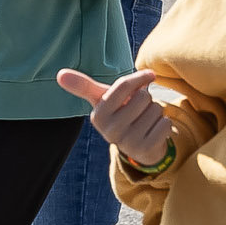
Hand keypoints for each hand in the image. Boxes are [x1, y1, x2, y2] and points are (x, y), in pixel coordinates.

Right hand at [56, 69, 175, 169]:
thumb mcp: (101, 100)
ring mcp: (128, 143)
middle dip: (147, 99)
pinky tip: (154, 130)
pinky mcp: (147, 150)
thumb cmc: (119, 113)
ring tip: (145, 119)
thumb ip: (83, 86)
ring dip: (156, 111)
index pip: (123, 86)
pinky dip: (164, 124)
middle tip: (139, 109)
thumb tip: (59, 74)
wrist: (136, 145)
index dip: (140, 77)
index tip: (150, 75)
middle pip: (143, 97)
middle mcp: (110, 131)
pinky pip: (165, 124)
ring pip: (156, 109)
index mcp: (98, 115)